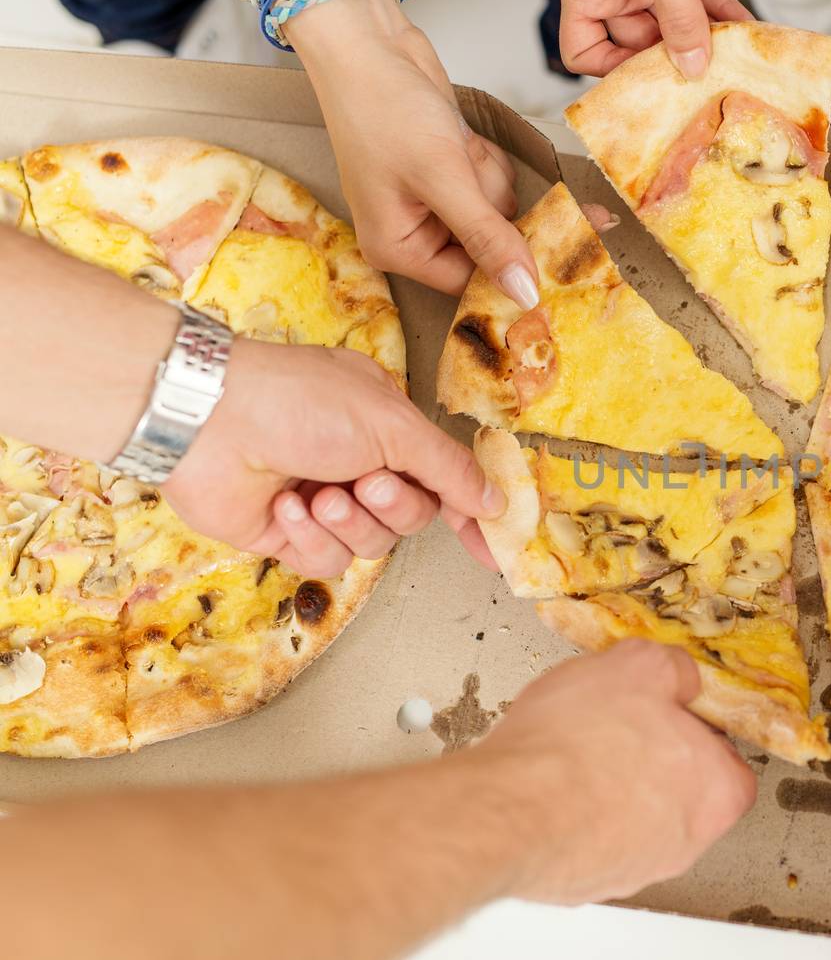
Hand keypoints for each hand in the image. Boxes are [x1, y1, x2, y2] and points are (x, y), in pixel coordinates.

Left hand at [162, 338, 503, 576]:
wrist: (207, 420)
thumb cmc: (298, 400)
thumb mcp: (392, 424)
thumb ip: (449, 469)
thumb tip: (495, 502)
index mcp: (386, 427)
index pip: (442, 478)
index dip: (468, 512)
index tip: (491, 549)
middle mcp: (357, 462)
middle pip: (411, 515)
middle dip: (393, 505)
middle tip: (366, 481)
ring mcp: (321, 498)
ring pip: (371, 543)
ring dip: (350, 522)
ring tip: (318, 494)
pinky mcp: (286, 533)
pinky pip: (325, 560)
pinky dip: (310, 537)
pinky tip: (285, 508)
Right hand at [285, 0, 538, 304]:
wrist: (367, 43)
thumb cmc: (381, 106)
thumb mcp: (441, 178)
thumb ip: (487, 239)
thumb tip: (524, 295)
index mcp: (399, 249)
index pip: (472, 281)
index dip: (511, 266)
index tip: (555, 248)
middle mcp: (416, 232)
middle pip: (491, 245)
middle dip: (491, 202)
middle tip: (471, 170)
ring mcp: (435, 202)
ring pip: (499, 208)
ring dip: (488, 174)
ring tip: (453, 145)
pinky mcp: (452, 172)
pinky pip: (492, 180)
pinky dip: (485, 158)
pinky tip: (458, 136)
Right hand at [472, 639, 756, 904]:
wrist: (508, 812)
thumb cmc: (575, 747)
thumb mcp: (637, 665)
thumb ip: (672, 668)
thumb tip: (677, 675)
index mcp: (716, 791)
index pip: (730, 763)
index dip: (696, 730)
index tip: (669, 711)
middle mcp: (684, 841)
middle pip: (681, 793)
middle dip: (650, 759)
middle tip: (617, 729)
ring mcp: (633, 869)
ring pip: (634, 820)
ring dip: (609, 789)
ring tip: (574, 755)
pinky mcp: (585, 884)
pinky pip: (590, 842)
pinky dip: (575, 817)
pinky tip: (550, 788)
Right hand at [561, 0, 751, 76]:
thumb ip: (677, 16)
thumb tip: (691, 66)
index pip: (581, 48)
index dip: (610, 72)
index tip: (647, 84)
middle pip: (635, 45)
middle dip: (670, 61)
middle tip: (701, 78)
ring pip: (673, 27)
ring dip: (703, 43)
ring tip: (731, 60)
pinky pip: (701, 2)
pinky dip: (723, 17)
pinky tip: (746, 31)